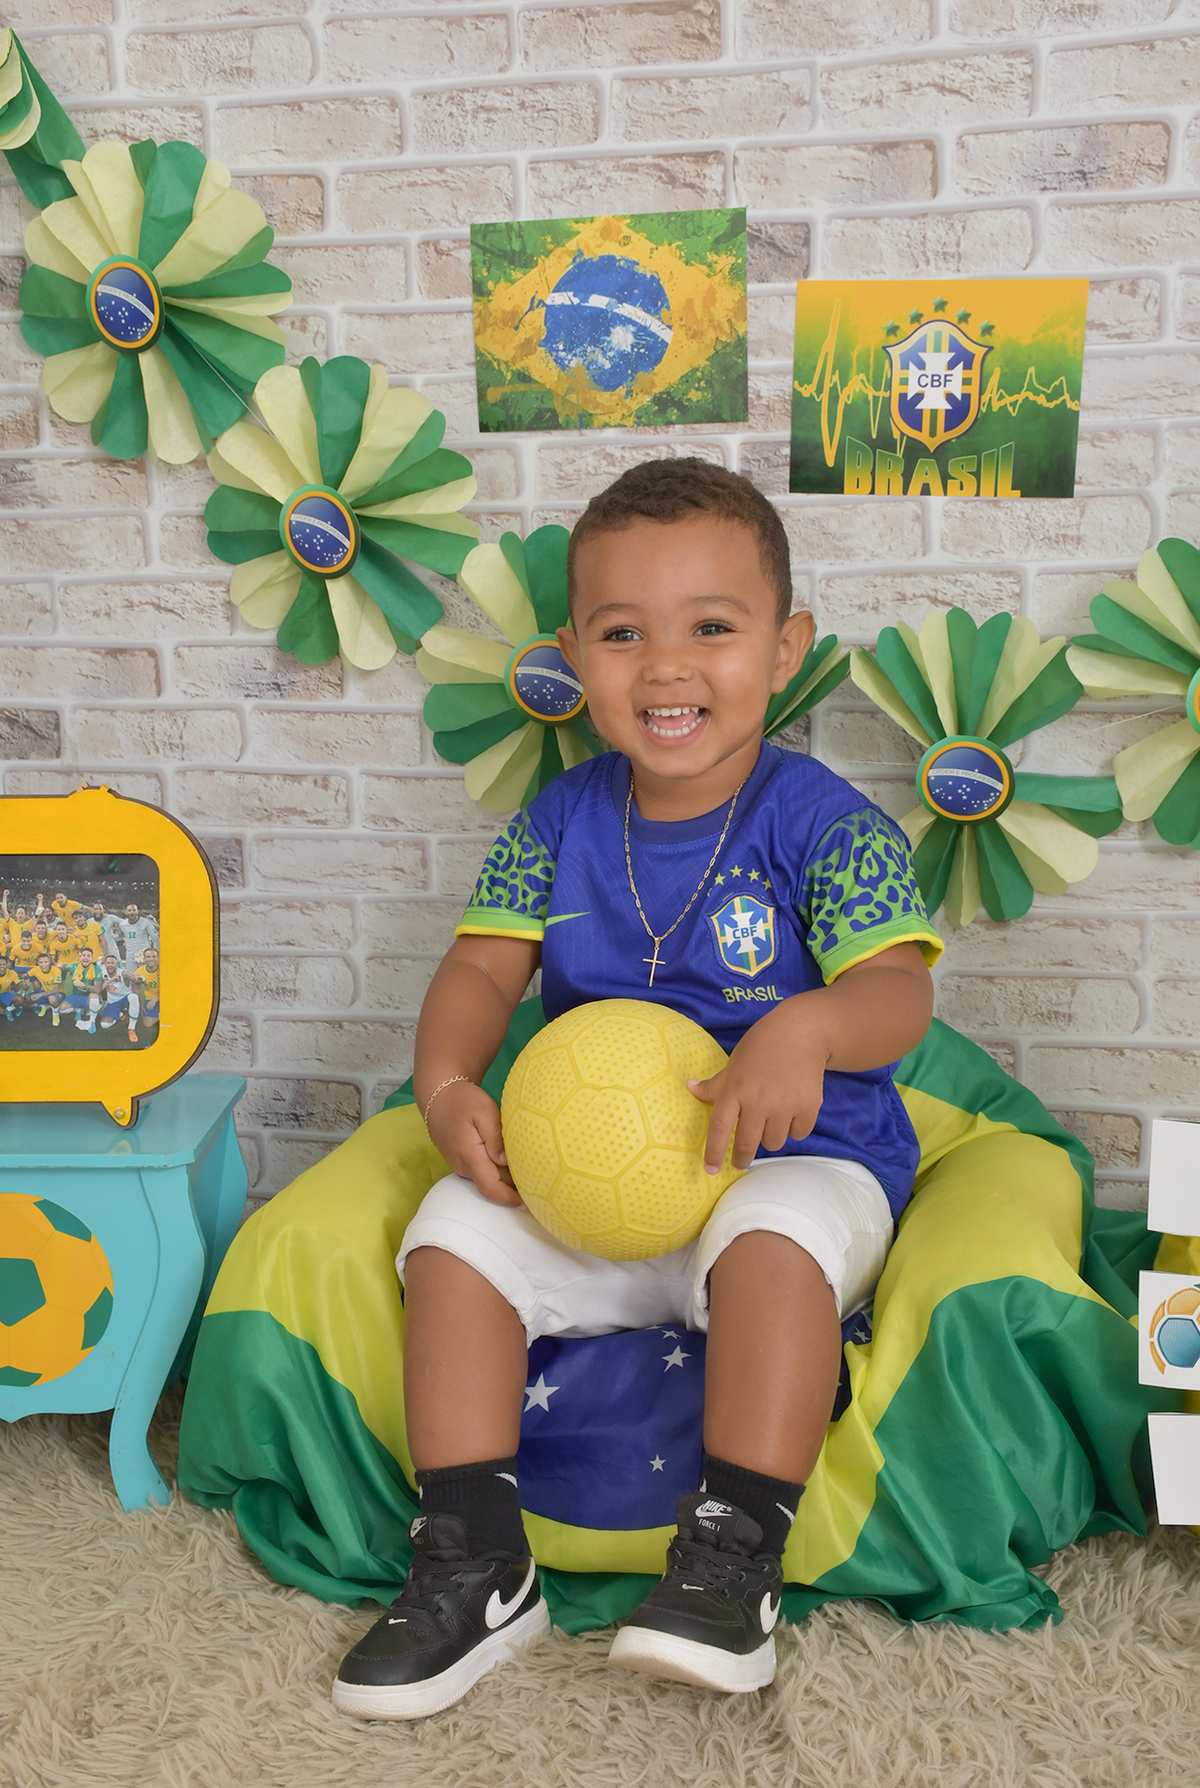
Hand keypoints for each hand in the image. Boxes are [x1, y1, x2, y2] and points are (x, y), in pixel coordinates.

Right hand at [424, 1081, 522, 1206]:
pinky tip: (514, 1162)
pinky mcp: (463, 1160)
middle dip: (514, 1190)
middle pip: (493, 1186)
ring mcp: (462, 1165)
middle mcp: (464, 1166)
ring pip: (489, 1178)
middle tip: (540, 1186)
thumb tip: (505, 1161)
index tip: (529, 1202)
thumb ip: (495, 1136)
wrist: (438, 1096)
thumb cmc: (462, 1100)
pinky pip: (483, 1170)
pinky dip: (499, 1171)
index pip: (490, 1188)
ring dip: (507, 1180)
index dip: (509, 1199)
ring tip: (532, 1174)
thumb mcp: (483, 1110)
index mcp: (470, 1156)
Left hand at [688, 1003, 828, 1173]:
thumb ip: (715, 1084)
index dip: (712, 1152)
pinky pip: (798, 1134)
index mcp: (735, 1089)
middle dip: (741, 1158)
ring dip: (770, 1137)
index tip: (710, 1170)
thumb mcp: (734, 1063)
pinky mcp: (808, 1107)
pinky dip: (794, 1128)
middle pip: (746, 1144)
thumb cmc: (762, 1046)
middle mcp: (758, 1100)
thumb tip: (690, 1087)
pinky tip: (792, 1112)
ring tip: (771, 1120)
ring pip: (773, 1142)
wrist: (801, 1032)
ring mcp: (785, 1105)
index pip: (719, 1128)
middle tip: (739, 1162)